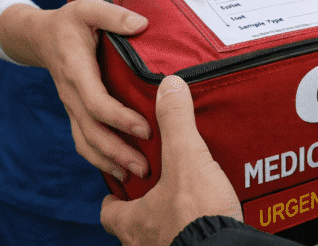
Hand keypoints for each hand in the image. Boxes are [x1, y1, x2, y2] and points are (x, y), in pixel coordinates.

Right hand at [0, 0, 151, 181]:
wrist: (38, 37)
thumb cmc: (68, 22)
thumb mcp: (88, 7)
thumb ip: (114, 15)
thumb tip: (141, 24)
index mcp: (76, 69)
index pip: (96, 101)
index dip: (119, 118)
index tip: (145, 129)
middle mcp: (71, 93)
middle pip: (91, 131)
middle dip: (117, 151)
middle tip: (145, 167)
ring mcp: (71, 105)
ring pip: (85, 141)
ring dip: (108, 161)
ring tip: (135, 175)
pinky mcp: (74, 112)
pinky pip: (83, 140)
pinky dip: (99, 159)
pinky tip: (119, 170)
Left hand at [101, 76, 242, 245]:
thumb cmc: (198, 217)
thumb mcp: (186, 159)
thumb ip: (176, 123)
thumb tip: (169, 87)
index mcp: (134, 223)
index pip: (109, 213)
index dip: (114, 196)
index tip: (123, 182)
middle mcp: (145, 244)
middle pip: (134, 227)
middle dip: (145, 208)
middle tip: (159, 187)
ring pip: (159, 238)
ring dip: (168, 221)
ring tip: (187, 201)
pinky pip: (185, 242)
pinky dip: (191, 232)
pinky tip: (208, 217)